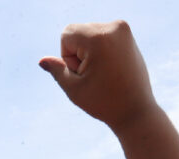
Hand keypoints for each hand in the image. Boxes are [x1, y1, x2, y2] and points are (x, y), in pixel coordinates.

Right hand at [39, 21, 155, 130]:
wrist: (136, 111)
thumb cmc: (104, 102)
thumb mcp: (74, 88)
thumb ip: (57, 70)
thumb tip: (42, 60)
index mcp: (99, 37)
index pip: (66, 34)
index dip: (68, 57)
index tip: (85, 73)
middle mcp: (114, 27)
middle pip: (78, 32)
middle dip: (79, 53)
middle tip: (96, 75)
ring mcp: (123, 29)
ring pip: (89, 34)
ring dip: (90, 52)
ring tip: (104, 73)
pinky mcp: (127, 35)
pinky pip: (101, 36)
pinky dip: (100, 50)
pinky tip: (111, 68)